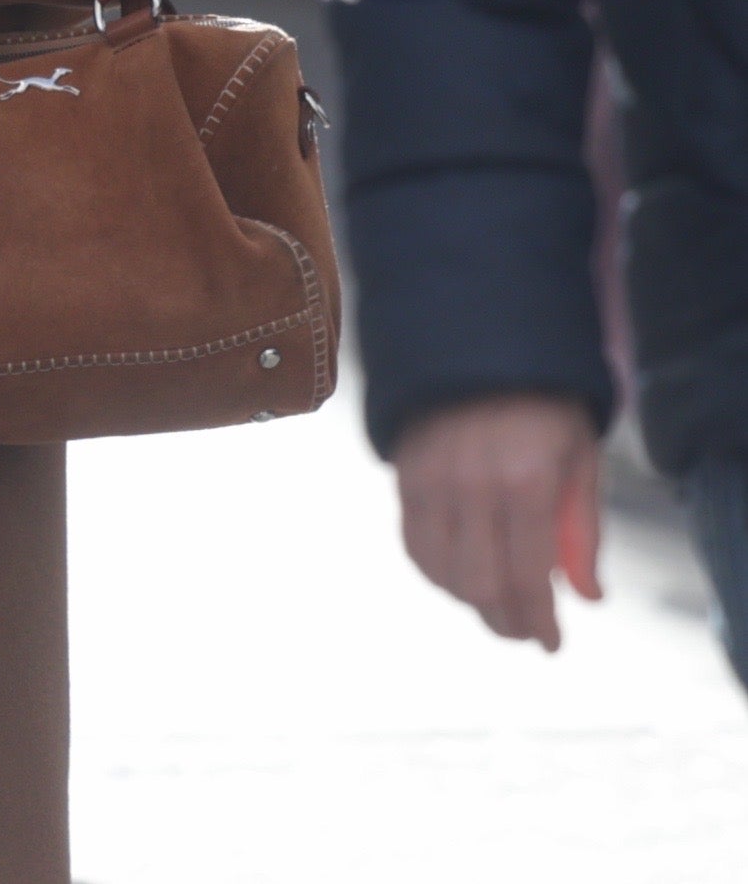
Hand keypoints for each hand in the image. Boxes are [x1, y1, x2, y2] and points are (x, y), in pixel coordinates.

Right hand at [393, 392, 603, 649]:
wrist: (477, 346)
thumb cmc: (544, 406)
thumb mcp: (581, 459)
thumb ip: (583, 531)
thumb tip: (587, 596)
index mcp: (527, 482)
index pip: (528, 576)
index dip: (539, 620)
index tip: (551, 643)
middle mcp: (474, 487)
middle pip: (480, 584)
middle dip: (505, 621)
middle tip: (524, 632)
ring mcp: (432, 482)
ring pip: (441, 571)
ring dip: (470, 601)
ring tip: (496, 606)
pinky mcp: (404, 477)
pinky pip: (414, 544)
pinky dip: (437, 573)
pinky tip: (460, 577)